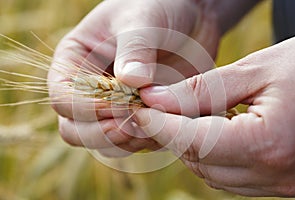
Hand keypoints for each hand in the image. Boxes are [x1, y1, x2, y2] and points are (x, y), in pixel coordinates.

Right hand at [48, 0, 221, 155]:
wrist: (187, 16)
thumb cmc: (156, 7)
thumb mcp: (142, 19)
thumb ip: (134, 48)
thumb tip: (131, 80)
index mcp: (75, 63)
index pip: (62, 99)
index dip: (85, 109)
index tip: (118, 104)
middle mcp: (90, 90)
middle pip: (76, 131)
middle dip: (103, 133)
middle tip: (135, 123)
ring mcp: (116, 107)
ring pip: (105, 144)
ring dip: (128, 142)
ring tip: (155, 123)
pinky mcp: (141, 116)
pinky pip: (136, 142)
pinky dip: (150, 141)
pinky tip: (169, 125)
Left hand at [135, 36, 294, 195]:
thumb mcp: (255, 70)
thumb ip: (201, 90)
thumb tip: (155, 100)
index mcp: (268, 143)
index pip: (192, 140)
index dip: (159, 125)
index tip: (138, 110)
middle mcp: (275, 173)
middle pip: (198, 161)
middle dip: (172, 135)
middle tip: (158, 110)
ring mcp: (281, 184)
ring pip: (211, 174)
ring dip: (190, 147)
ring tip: (186, 117)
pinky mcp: (283, 183)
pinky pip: (232, 177)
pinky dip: (212, 156)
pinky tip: (212, 131)